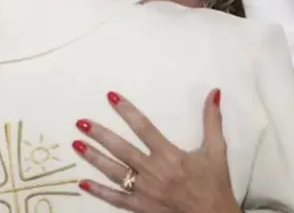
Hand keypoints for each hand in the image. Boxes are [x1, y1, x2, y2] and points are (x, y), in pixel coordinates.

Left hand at [74, 90, 241, 212]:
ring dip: (94, 158)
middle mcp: (153, 172)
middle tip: (81, 122)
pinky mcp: (141, 208)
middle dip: (100, 135)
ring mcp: (145, 191)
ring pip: (114, 172)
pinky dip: (98, 191)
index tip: (111, 97)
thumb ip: (212, 121)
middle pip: (121, 149)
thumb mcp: (216, 151)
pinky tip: (83, 182)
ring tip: (76, 144)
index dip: (126, 111)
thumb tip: (214, 93)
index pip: (143, 127)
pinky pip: (115, 199)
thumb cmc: (214, 185)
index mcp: (169, 156)